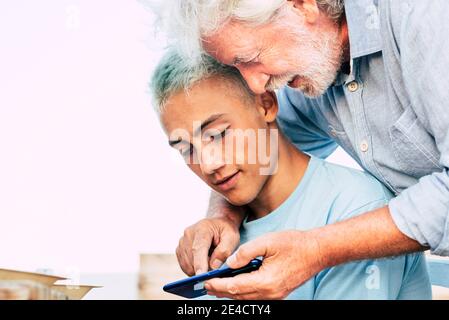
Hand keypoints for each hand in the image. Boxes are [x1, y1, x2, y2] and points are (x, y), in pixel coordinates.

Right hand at [176, 217, 240, 275]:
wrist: (217, 223)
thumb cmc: (225, 230)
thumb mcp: (232, 237)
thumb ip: (224, 251)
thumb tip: (213, 266)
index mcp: (202, 229)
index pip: (198, 249)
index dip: (199, 263)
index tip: (201, 276)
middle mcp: (188, 234)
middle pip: (191, 259)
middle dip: (203, 268)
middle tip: (216, 265)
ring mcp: (182, 241)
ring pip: (187, 265)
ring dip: (198, 269)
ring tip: (210, 259)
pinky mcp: (179, 249)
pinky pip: (184, 265)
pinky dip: (193, 268)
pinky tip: (203, 261)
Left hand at [204, 230, 325, 299]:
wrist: (316, 251)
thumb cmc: (294, 244)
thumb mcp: (267, 241)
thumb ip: (245, 252)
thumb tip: (228, 263)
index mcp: (266, 281)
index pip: (235, 287)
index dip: (218, 285)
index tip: (205, 282)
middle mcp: (270, 293)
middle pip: (238, 296)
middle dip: (220, 291)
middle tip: (205, 285)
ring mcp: (275, 296)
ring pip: (246, 298)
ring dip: (230, 293)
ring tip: (216, 286)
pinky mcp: (277, 293)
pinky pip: (255, 297)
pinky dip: (242, 292)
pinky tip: (235, 285)